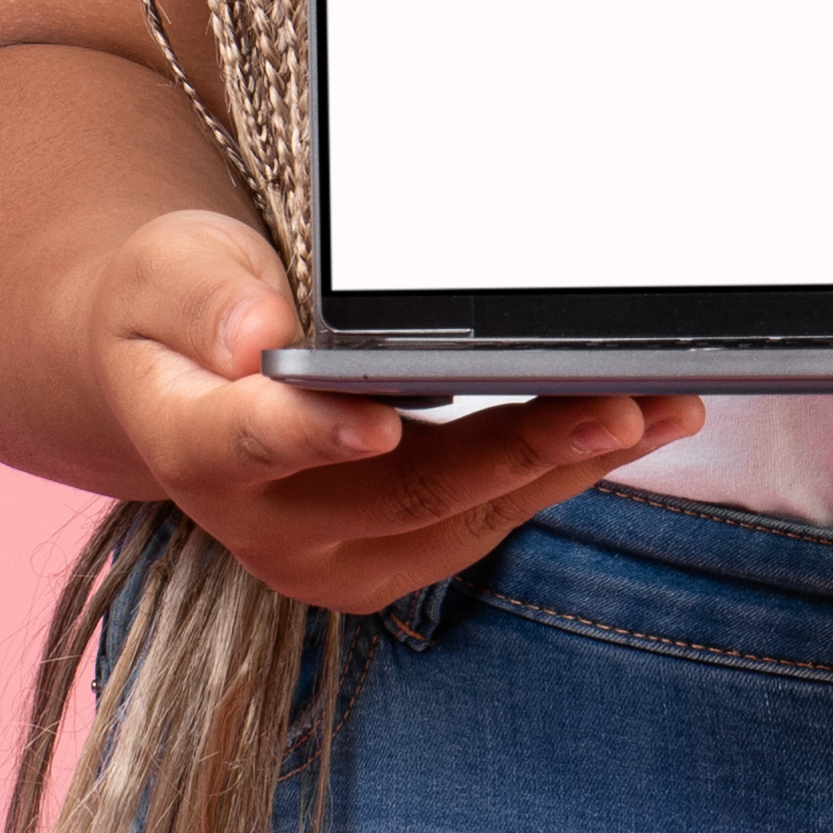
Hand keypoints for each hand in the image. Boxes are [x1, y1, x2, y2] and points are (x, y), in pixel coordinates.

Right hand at [79, 207, 704, 611]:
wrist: (175, 383)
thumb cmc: (177, 310)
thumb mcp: (167, 268)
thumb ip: (206, 294)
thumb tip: (255, 333)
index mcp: (192, 444)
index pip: (251, 442)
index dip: (314, 437)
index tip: (381, 423)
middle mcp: (262, 525)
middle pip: (401, 492)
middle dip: (520, 450)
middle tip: (619, 406)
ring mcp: (331, 558)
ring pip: (464, 519)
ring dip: (568, 465)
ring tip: (664, 408)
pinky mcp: (388, 564)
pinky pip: (486, 524)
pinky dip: (557, 473)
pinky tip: (628, 427)